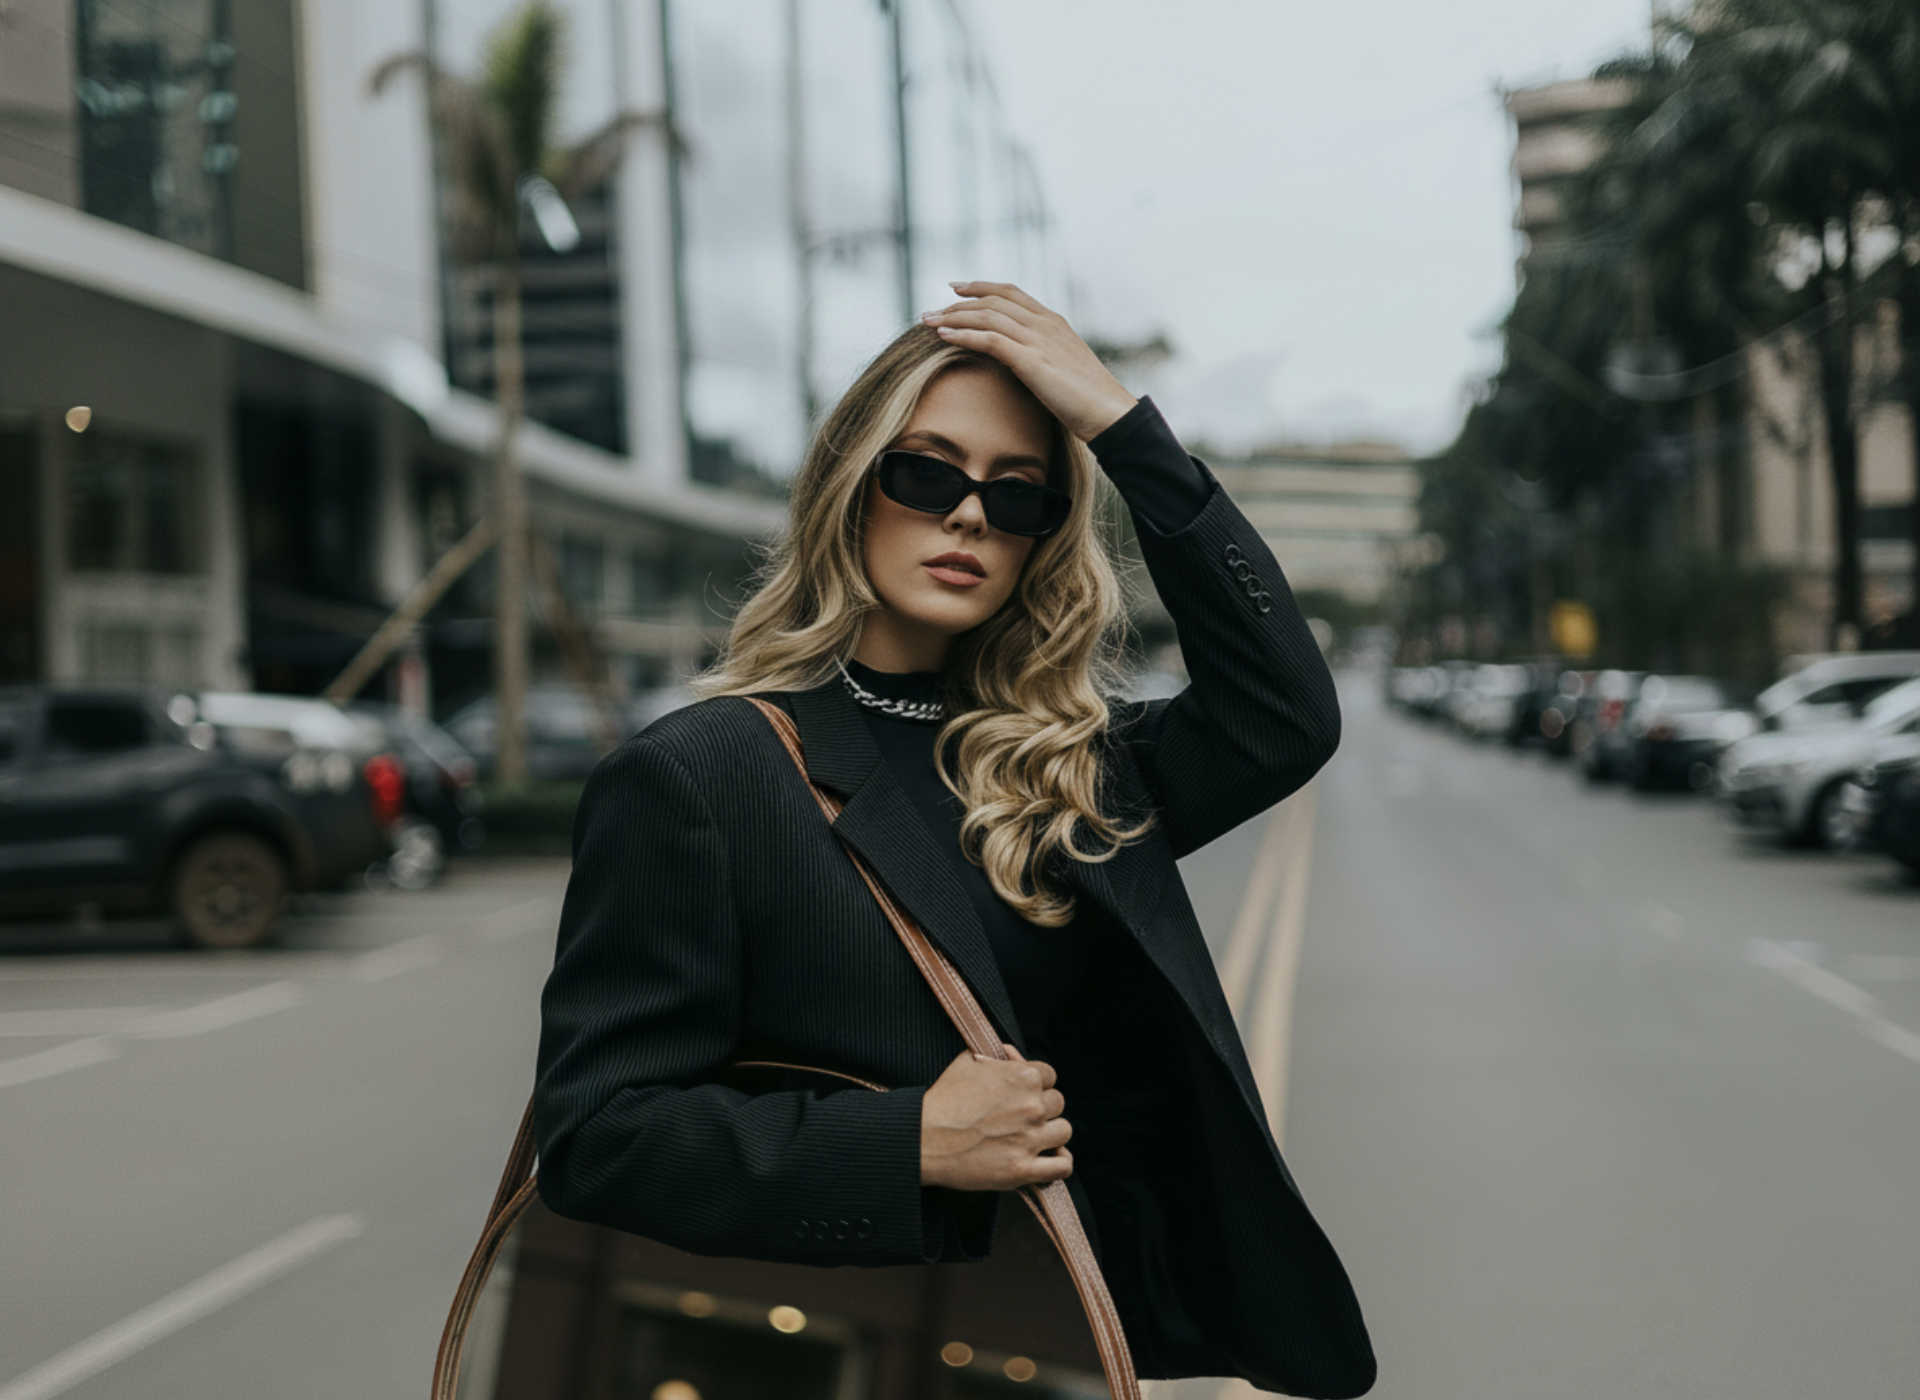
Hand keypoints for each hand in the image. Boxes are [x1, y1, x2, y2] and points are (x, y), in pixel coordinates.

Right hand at [919, 1045, 1072, 1191]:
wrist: (923, 1138)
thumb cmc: (942, 1099)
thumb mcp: (967, 1062)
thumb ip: (996, 1056)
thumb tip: (1011, 1054)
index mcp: (1023, 1076)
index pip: (1050, 1076)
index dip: (1036, 1084)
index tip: (1022, 1093)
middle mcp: (1032, 1106)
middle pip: (1057, 1103)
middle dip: (1041, 1107)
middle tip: (1020, 1115)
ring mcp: (1029, 1139)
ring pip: (1063, 1131)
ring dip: (1050, 1133)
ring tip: (1032, 1136)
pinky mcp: (1022, 1169)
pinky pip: (1062, 1167)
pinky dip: (1060, 1163)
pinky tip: (1049, 1159)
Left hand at [923, 282, 1137, 441]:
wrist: (1109, 413)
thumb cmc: (1088, 400)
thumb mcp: (1064, 369)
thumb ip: (1044, 357)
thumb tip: (1024, 363)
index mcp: (1053, 322)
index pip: (1011, 293)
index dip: (980, 288)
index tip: (955, 289)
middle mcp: (1044, 323)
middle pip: (993, 301)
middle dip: (957, 303)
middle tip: (930, 311)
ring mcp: (1038, 339)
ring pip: (986, 316)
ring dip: (952, 317)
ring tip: (927, 322)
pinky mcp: (1031, 360)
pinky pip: (989, 339)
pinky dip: (963, 335)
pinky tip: (943, 337)